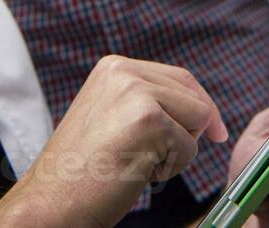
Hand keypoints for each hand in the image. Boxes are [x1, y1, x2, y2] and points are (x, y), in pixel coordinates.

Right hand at [0, 56, 227, 227]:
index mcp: (114, 67)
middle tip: (153, 159)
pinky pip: (189, 149)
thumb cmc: (82, 171)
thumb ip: (147, 101)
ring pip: (197, 121)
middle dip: (188, 132)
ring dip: (176, 152)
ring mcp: (136, 93)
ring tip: (135, 163)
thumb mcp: (110, 116)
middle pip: (193, 97)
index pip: (180, 77)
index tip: (216, 130)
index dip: (201, 106)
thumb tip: (203, 113)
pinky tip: (135, 172)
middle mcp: (124, 71)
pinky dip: (170, 170)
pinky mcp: (149, 120)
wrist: (52, 202)